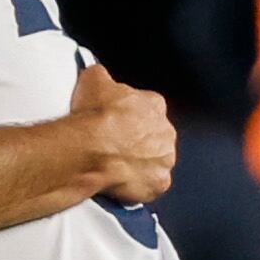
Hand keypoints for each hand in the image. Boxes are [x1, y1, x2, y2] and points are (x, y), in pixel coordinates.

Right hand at [63, 64, 173, 205]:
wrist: (93, 148)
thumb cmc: (95, 115)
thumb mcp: (93, 79)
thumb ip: (102, 75)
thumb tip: (98, 73)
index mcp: (154, 104)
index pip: (148, 107)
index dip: (130, 116)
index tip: (117, 122)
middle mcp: (166, 131)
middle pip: (155, 137)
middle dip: (139, 141)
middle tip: (115, 147)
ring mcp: (165, 159)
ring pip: (156, 162)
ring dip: (142, 164)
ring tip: (117, 167)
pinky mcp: (159, 183)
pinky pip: (152, 185)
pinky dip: (141, 186)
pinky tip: (123, 183)